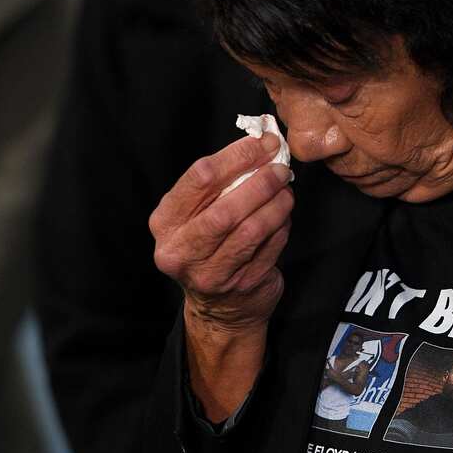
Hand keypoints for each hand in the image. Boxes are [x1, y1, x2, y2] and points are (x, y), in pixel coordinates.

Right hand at [150, 132, 293, 418]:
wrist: (219, 308)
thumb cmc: (210, 245)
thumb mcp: (199, 213)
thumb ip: (221, 182)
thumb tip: (261, 144)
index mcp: (165, 223)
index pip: (200, 179)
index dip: (236, 156)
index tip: (263, 143)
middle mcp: (180, 251)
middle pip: (225, 208)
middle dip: (259, 182)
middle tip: (281, 168)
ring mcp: (211, 274)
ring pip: (250, 230)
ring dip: (275, 205)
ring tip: (286, 191)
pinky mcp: (241, 286)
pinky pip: (269, 248)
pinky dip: (281, 227)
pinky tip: (284, 217)